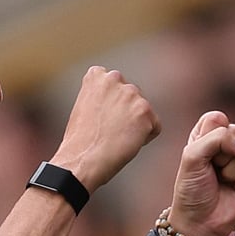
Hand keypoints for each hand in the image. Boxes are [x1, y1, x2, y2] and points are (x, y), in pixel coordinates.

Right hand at [51, 66, 160, 189]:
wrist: (82, 160)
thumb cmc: (80, 141)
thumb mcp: (84, 106)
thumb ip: (102, 96)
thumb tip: (119, 103)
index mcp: (97, 76)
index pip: (115, 83)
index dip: (110, 103)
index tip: (100, 117)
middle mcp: (115, 78)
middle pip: (132, 96)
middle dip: (126, 112)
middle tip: (108, 130)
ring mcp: (132, 94)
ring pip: (143, 111)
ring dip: (135, 125)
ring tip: (116, 138)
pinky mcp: (145, 110)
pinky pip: (154, 126)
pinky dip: (145, 138)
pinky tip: (126, 143)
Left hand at [167, 111, 234, 235]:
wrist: (200, 221)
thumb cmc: (191, 189)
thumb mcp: (191, 157)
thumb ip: (215, 139)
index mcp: (206, 136)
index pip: (217, 118)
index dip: (211, 135)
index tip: (200, 154)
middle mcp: (225, 145)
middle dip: (221, 154)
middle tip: (212, 170)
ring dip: (232, 170)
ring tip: (223, 181)